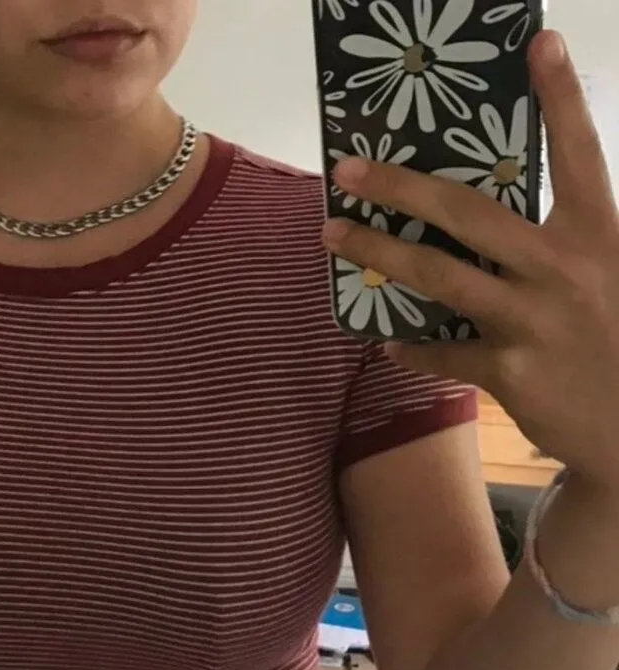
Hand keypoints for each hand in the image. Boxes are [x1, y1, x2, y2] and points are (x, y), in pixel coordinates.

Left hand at [321, 30, 618, 496]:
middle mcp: (565, 266)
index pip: (578, 152)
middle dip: (402, 186)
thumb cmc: (614, 338)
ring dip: (379, 252)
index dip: (560, 97)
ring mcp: (535, 319)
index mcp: (597, 232)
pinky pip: (444, 351)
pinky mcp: (511, 370)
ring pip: (440, 275)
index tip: (538, 43)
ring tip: (335, 233)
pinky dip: (412, 347)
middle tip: (348, 168)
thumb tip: (484, 224)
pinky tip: (388, 341)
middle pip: (468, 211)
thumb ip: (559, 242)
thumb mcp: (606, 273)